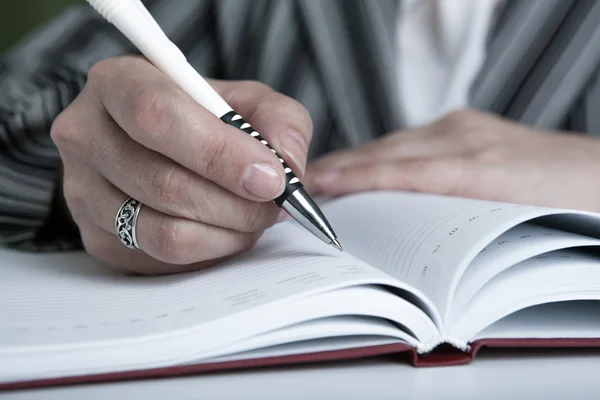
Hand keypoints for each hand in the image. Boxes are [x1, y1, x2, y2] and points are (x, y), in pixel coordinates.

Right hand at [51, 56, 310, 274]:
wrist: (169, 149)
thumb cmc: (207, 121)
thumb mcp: (250, 102)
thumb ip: (280, 121)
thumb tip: (287, 163)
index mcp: (119, 83)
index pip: (158, 116)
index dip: (220, 154)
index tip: (270, 179)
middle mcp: (86, 136)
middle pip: (165, 184)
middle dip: (237, 204)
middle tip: (274, 204)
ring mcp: (83, 193)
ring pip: (166, 233)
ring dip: (228, 233)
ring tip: (253, 216)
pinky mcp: (97, 239)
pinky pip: (163, 261)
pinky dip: (209, 251)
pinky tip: (224, 229)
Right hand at [304, 109, 599, 211]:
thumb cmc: (575, 208)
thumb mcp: (519, 236)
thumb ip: (461, 240)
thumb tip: (414, 257)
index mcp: (481, 169)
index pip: (399, 171)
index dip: (354, 179)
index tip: (318, 186)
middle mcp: (469, 139)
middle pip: (389, 153)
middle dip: (344, 168)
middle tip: (307, 188)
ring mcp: (469, 128)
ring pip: (397, 142)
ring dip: (360, 161)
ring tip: (328, 179)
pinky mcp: (471, 126)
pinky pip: (414, 138)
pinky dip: (385, 153)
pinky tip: (373, 164)